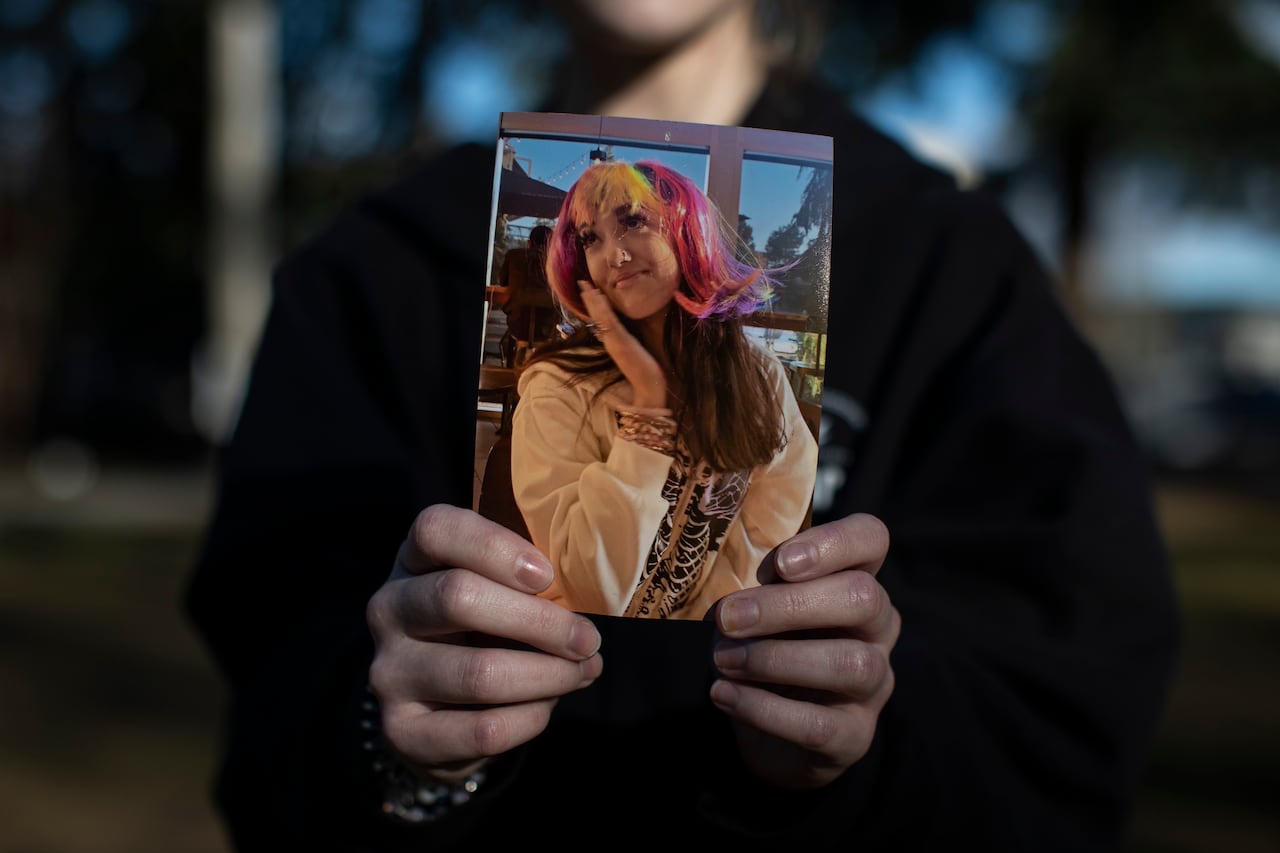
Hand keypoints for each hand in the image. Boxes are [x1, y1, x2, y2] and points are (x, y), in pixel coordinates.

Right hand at [366, 505, 602, 780]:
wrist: (436, 713)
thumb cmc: (481, 630)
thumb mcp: (493, 592)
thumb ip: (525, 581)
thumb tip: (589, 598)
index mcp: (413, 560)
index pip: (435, 530)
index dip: (494, 547)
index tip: (547, 575)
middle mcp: (389, 609)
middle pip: (457, 597)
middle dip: (539, 621)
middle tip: (587, 638)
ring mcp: (389, 672)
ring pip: (478, 673)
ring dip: (548, 675)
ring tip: (583, 671)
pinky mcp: (404, 731)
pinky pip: (483, 729)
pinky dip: (531, 717)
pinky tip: (547, 704)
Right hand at [578, 279, 667, 408]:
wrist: (647, 386)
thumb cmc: (643, 371)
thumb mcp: (632, 353)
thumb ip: (625, 343)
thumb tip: (623, 334)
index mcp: (612, 342)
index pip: (599, 321)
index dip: (593, 306)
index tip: (588, 291)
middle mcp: (610, 341)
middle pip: (596, 317)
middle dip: (589, 299)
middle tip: (582, 282)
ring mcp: (614, 341)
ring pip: (600, 317)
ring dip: (593, 301)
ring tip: (587, 286)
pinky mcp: (621, 342)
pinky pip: (609, 322)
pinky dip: (603, 309)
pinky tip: (600, 298)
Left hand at [708, 513, 898, 789]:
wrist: (768, 734)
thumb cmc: (762, 649)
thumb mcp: (753, 611)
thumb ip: (749, 592)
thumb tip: (725, 598)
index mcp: (853, 580)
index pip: (870, 539)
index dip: (834, 543)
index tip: (781, 561)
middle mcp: (877, 627)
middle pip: (862, 598)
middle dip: (788, 606)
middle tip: (728, 617)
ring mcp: (874, 682)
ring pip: (849, 662)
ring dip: (775, 660)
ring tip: (723, 660)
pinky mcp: (855, 735)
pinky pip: (819, 724)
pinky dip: (762, 708)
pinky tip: (723, 694)